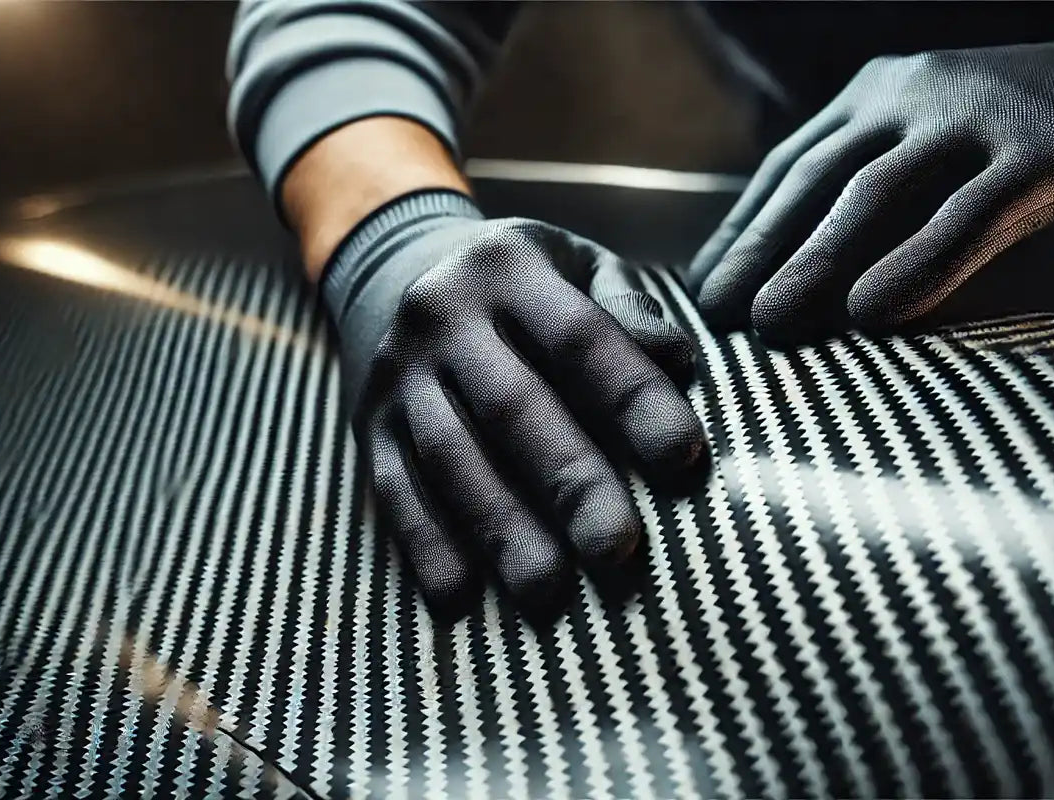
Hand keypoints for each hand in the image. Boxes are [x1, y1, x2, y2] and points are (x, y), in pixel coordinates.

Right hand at [326, 190, 705, 605]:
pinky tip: (460, 597)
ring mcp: (398, 374)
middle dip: (568, 482)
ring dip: (499, 529)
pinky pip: (394, 490)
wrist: (395, 268)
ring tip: (548, 592)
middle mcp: (444, 317)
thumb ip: (629, 307)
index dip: (633, 399)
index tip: (684, 458)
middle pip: (513, 408)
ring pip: (451, 459)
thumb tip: (679, 362)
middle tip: (617, 549)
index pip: (580, 338)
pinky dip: (426, 545)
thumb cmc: (526, 286)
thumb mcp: (579, 265)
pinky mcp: (369, 426)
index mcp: (510, 270)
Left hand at [688, 12, 1053, 341]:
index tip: (703, 293)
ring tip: (773, 324)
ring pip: (880, 193)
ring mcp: (984, 112)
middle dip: (762, 252)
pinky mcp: (1051, 145)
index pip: (793, 166)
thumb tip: (812, 290)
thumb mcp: (948, 158)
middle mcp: (919, 91)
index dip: (744, 231)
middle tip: (716, 319)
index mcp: (883, 94)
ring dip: (818, 261)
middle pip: (821, 180)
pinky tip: (877, 313)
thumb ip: (888, 204)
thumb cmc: (1038, 143)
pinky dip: (920, 265)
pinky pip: (972, 213)